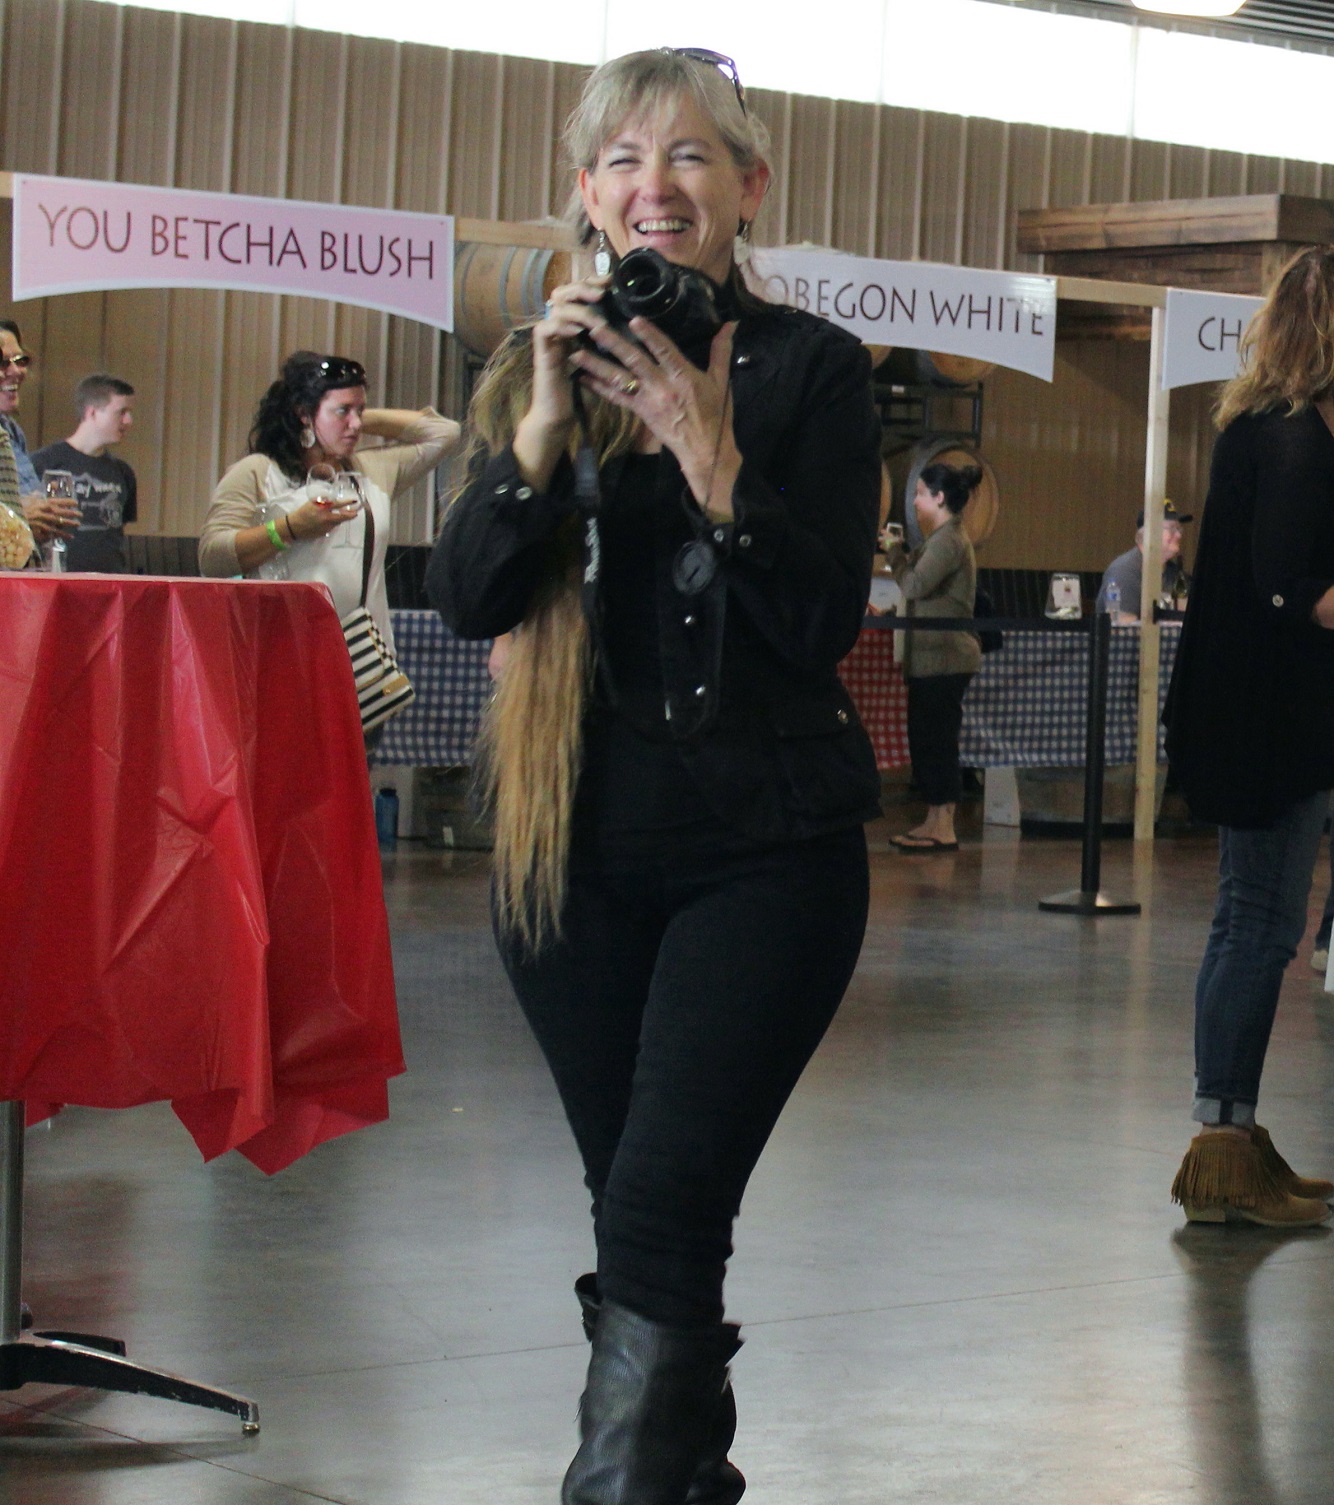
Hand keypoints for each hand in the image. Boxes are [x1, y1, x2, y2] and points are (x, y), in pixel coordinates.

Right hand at [23, 494, 79, 540]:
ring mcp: (41, 522)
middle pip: (60, 512)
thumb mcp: (26, 499)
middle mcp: (42, 512)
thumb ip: (35, 495)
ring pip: (58, 523)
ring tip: (77, 524)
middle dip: (71, 513)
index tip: (76, 503)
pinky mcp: (40, 531)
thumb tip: (41, 490)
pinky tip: (70, 536)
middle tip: (80, 515)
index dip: (67, 502)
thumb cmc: (18, 508)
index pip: (56, 501)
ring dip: (69, 524)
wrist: (10, 519)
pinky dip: (62, 535)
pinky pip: (53, 533)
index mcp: (40, 503)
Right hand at [285, 498, 359, 540]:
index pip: (338, 505)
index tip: (354, 501)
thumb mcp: (312, 503)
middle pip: (342, 517)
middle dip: (350, 515)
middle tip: (355, 513)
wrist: (294, 526)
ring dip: (338, 519)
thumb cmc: (303, 512)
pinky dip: (331, 524)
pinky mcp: (325, 533)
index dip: (347, 503)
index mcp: (322, 509)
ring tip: (333, 515)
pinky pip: (331, 527)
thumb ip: (323, 501)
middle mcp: (326, 518)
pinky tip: (324, 522)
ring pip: (337, 522)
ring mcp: (326, 527)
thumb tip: (333, 500)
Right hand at [528, 276, 612, 427]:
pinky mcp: (542, 352)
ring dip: (578, 310)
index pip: (579, 292)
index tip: (611, 283)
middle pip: (563, 291)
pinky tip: (578, 331)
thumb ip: (611, 340)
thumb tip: (636, 323)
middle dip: (583, 288)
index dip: (592, 282)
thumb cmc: (585, 390)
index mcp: (573, 324)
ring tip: (596, 320)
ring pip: (555, 307)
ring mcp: (550, 338)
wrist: (561, 415)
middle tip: (602, 293)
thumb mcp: (604, 360)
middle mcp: (559, 326)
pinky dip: (561, 326)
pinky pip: (545, 329)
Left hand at [570, 318, 741, 517]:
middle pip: (634, 360)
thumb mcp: (721, 382)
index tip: (633, 319)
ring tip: (576, 353)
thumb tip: (729, 325)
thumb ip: (721, 352)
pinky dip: (600, 388)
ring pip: (620, 378)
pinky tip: (584, 378)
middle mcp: (663, 386)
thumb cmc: (715, 415)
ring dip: (597, 365)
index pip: (664, 350)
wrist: (704, 450)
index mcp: (683, 376)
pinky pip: (617, 398)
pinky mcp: (640, 412)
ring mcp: (649, 400)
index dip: (650, 335)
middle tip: (592, 328)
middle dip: (612, 343)